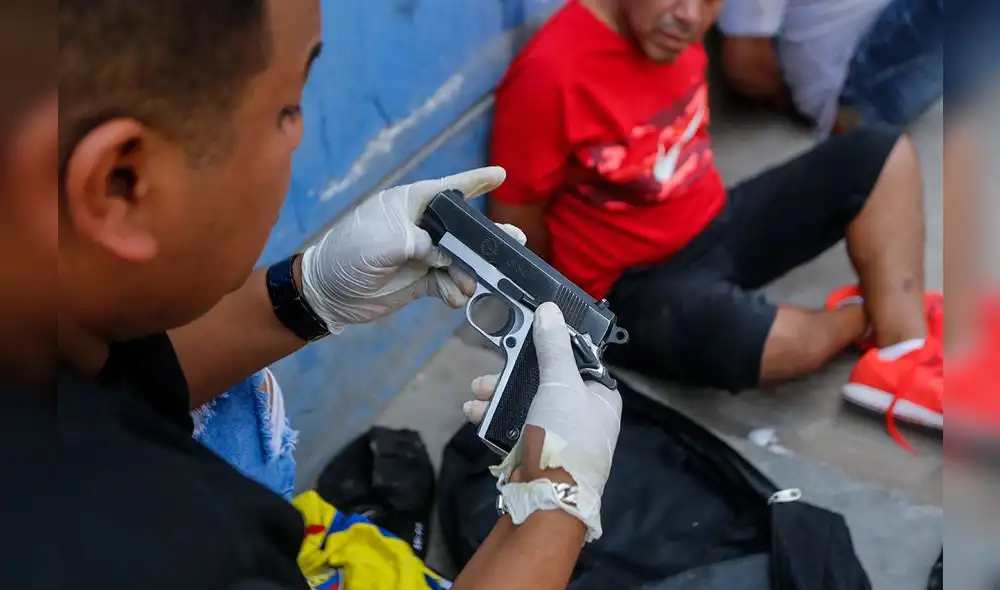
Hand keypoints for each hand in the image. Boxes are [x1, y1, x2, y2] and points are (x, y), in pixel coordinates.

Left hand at [299, 167, 524, 332]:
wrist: (327, 292)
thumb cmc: (349, 255)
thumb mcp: (384, 242)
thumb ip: (419, 243)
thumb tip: (444, 256)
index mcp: (409, 204)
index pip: (448, 189)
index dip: (475, 182)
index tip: (501, 176)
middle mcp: (419, 227)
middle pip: (462, 228)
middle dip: (485, 238)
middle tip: (513, 244)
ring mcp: (421, 254)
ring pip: (459, 260)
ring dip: (468, 272)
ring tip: (470, 284)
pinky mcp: (420, 280)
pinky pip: (447, 283)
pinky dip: (453, 291)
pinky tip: (454, 299)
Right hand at [464, 302, 621, 540]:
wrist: (547, 499)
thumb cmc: (564, 436)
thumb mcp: (560, 383)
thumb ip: (553, 346)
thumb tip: (550, 309)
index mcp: (600, 398)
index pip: (578, 361)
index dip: (552, 347)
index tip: (526, 335)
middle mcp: (582, 416)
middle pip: (544, 381)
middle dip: (512, 374)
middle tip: (489, 372)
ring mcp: (558, 436)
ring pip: (524, 402)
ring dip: (496, 395)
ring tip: (476, 394)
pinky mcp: (535, 452)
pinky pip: (513, 425)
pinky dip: (494, 417)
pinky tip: (475, 413)